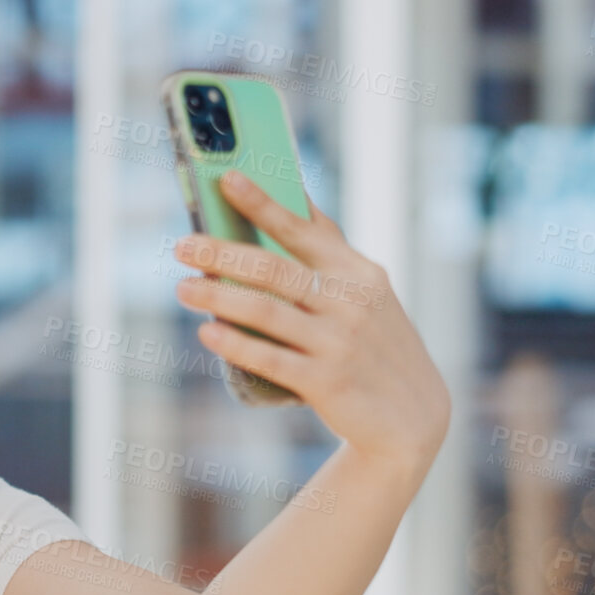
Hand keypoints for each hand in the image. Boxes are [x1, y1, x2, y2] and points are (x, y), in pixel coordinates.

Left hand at [171, 169, 450, 469]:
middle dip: (222, 254)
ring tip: (182, 288)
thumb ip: (327, 255)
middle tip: (181, 246)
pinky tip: (207, 332)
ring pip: (266, 311)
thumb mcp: (365, 293)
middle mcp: (350, 302)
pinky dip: (236, 344)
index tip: (227, 179)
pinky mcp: (326, 382)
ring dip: (218, 298)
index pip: (303, 229)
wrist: (413, 415)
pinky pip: (270, 358)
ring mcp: (339, 342)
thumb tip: (287, 204)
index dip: (263, 203)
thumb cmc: (373, 344)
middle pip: (274, 269)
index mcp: (357, 272)